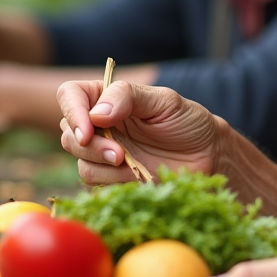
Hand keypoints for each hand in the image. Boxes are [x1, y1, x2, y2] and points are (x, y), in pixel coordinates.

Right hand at [57, 79, 220, 183]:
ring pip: (80, 160)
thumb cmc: (188, 123)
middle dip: (89, 145)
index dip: (73, 111)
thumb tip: (96, 113)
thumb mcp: (165, 101)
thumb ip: (129, 97)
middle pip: (69, 133)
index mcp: (108, 98)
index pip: (70, 95)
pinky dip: (113, 180)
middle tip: (118, 153)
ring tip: (130, 162)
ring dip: (101, 164)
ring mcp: (104, 151)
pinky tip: (135, 175)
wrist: (208, 158)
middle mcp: (100, 124)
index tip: (88, 130)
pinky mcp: (111, 177)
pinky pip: (95, 181)